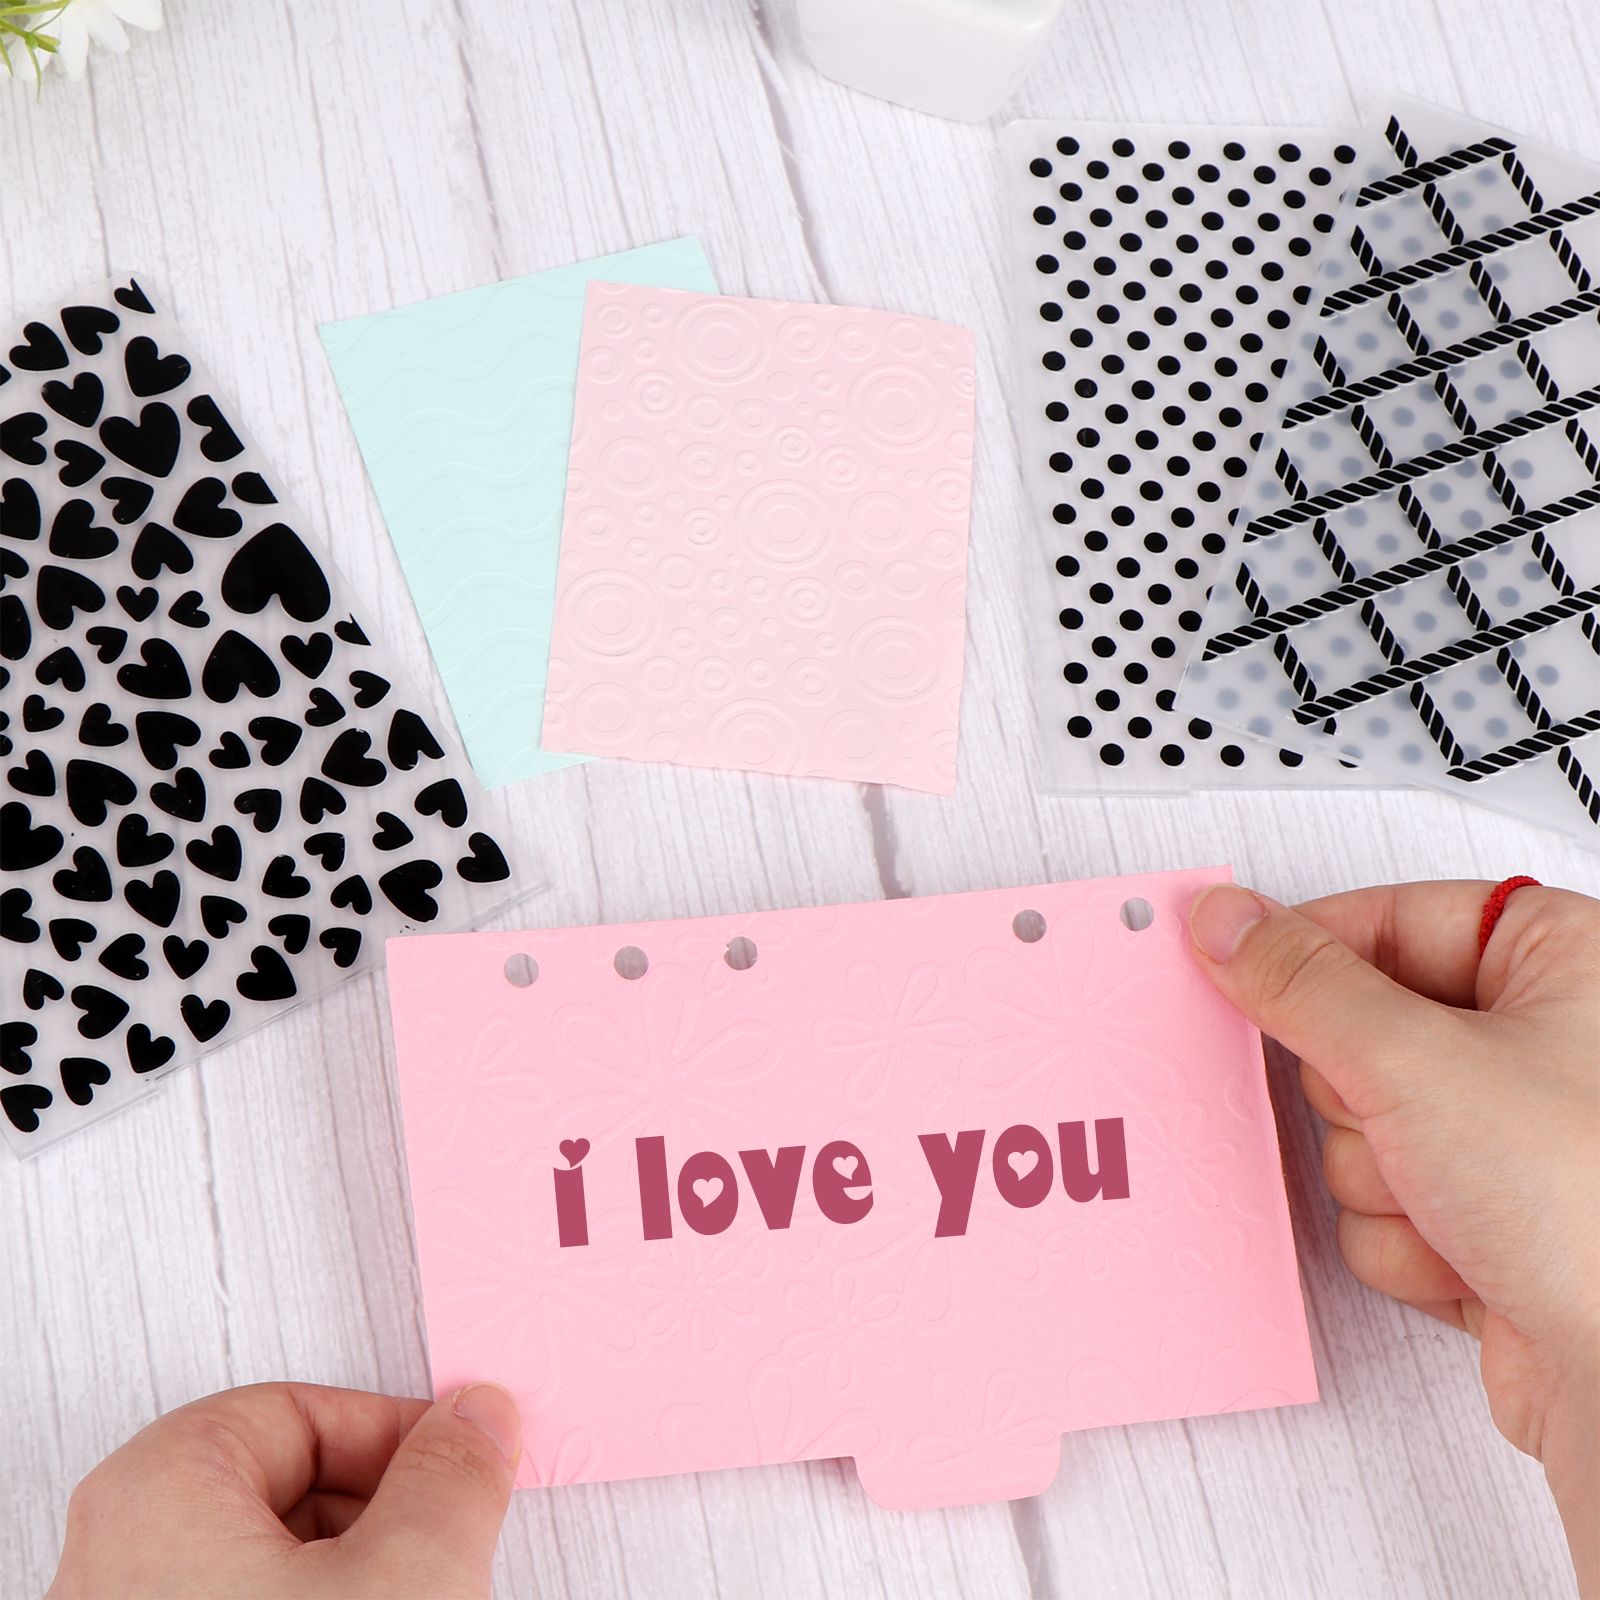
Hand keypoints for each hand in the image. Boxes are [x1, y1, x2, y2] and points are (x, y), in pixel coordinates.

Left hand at [47, 1380, 520, 1598]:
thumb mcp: (407, 1576)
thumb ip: (454, 1475)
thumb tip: (479, 1421)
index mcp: (158, 1489)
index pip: (310, 1410)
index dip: (404, 1436)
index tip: (460, 1465)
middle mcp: (116, 1558)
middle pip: (291, 1486)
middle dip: (381, 1517)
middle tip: (436, 1557)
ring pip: (272, 1567)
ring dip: (355, 1578)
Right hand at [1189, 878, 1598, 1596]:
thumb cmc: (1589, 1213)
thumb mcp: (1412, 1062)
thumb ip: (1300, 983)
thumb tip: (1229, 924)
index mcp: (1562, 963)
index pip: (1390, 918)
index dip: (1311, 952)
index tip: (1241, 966)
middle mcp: (1545, 1045)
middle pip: (1360, 1034)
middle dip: (1362, 1099)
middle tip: (1409, 1114)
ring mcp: (1514, 1139)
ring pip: (1360, 1130)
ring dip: (1383, 1182)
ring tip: (1456, 1201)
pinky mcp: (1491, 1222)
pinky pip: (1381, 1205)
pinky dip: (1404, 1239)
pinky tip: (1468, 1254)